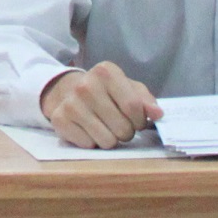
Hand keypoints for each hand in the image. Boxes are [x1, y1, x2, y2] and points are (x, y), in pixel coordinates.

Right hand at [42, 63, 159, 148]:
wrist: (68, 91)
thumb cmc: (106, 92)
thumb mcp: (128, 89)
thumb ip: (146, 101)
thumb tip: (158, 114)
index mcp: (106, 72)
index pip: (134, 107)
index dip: (140, 120)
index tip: (136, 120)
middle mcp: (86, 85)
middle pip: (122, 127)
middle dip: (126, 131)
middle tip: (117, 123)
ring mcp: (71, 103)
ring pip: (107, 141)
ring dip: (110, 139)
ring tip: (104, 127)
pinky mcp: (59, 120)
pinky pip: (89, 145)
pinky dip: (92, 142)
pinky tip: (88, 129)